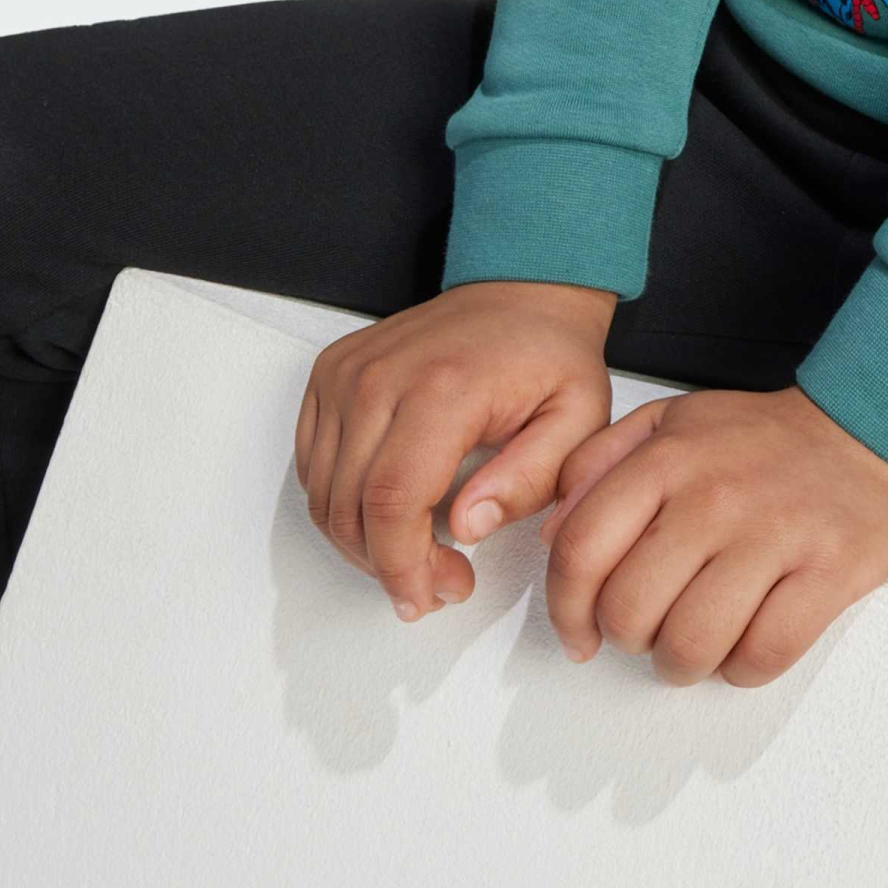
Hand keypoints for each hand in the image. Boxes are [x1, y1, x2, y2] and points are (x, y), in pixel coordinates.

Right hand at [295, 278, 618, 620]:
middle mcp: (381, 376)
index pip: (393, 502)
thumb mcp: (576, 420)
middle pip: (350, 508)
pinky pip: (311, 465)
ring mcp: (348, 372)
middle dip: (389, 566)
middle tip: (442, 580)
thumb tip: (467, 527)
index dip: (403, 567)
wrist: (523, 291)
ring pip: (323, 495)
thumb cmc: (549, 355)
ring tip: (421, 550)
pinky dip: (342, 504)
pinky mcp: (331, 374)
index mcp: (443, 388)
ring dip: (363, 543)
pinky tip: (391, 512)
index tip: (430, 596)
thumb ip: (529, 480)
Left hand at [537, 383, 887, 686]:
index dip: (566, 610)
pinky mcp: (830, 571)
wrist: (871, 426)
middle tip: (651, 631)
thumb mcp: (671, 423)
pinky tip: (747, 643)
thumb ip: (599, 464)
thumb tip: (550, 533)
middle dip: (630, 640)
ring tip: (695, 644)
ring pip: (691, 645)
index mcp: (668, 458)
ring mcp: (775, 534)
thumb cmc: (763, 439)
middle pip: (630, 611)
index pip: (581, 551)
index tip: (579, 635)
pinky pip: (763, 655)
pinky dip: (744, 669)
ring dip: (682, 664)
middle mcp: (715, 495)